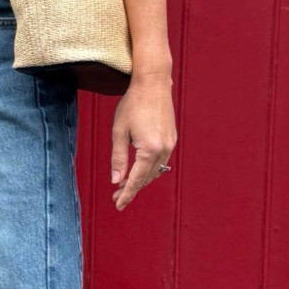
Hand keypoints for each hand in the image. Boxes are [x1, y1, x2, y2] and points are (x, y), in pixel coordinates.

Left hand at [111, 70, 176, 209]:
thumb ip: (118, 158)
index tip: (118, 204)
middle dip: (131, 188)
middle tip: (116, 195)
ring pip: (155, 171)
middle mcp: (164, 149)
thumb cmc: (133, 104)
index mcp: (149, 149)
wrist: (153, 83)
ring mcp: (170, 144)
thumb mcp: (119, 131)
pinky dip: (149, 168)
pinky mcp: (172, 139)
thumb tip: (115, 180)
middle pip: (147, 178)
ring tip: (124, 184)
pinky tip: (138, 169)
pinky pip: (161, 161)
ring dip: (141, 179)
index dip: (126, 194)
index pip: (136, 180)